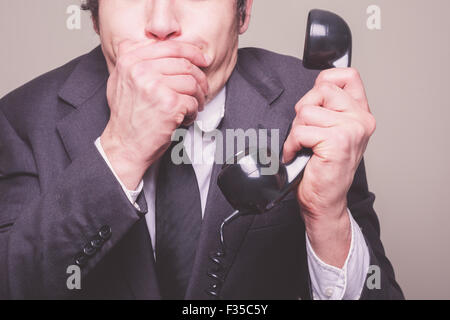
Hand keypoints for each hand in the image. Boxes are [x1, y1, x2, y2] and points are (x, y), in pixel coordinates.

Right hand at [100, 40, 210, 188]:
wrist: (124, 145)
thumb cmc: (127, 116)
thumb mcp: (121, 80)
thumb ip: (135, 59)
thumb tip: (162, 42)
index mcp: (130, 60)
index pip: (169, 46)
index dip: (191, 51)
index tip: (202, 59)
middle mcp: (140, 70)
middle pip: (184, 63)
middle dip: (199, 77)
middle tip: (203, 89)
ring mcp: (155, 86)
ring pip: (192, 82)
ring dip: (198, 96)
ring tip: (193, 107)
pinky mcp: (169, 104)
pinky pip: (193, 101)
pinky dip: (194, 112)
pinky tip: (185, 118)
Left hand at [282, 68, 375, 266]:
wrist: (325, 201)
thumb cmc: (323, 168)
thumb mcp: (329, 131)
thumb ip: (327, 108)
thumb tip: (313, 89)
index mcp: (361, 113)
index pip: (347, 76)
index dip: (323, 82)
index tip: (315, 103)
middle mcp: (361, 119)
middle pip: (321, 89)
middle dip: (303, 111)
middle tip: (305, 133)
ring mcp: (351, 129)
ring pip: (307, 111)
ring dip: (296, 130)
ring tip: (303, 146)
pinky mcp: (337, 142)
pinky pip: (301, 131)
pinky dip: (291, 144)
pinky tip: (296, 155)